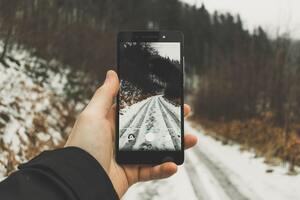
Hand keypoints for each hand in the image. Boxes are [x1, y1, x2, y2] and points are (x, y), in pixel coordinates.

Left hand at [65, 70, 197, 197]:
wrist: (80, 181)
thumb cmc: (82, 145)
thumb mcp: (92, 115)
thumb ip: (104, 94)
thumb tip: (112, 74)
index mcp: (113, 122)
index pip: (138, 108)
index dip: (153, 102)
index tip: (169, 96)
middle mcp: (121, 138)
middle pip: (151, 127)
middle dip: (170, 120)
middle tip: (185, 113)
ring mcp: (128, 156)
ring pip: (156, 148)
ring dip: (176, 145)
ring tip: (191, 139)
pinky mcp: (131, 173)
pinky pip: (152, 171)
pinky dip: (164, 168)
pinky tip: (173, 164)